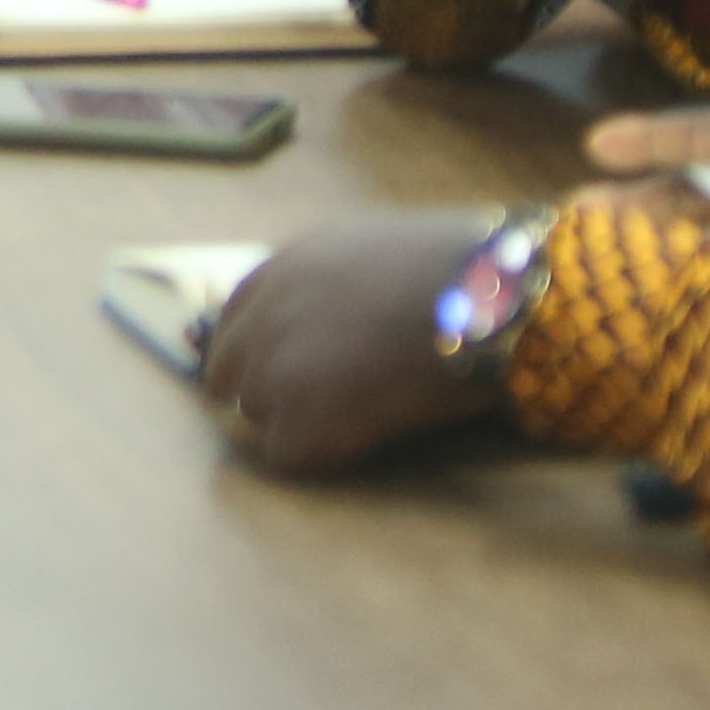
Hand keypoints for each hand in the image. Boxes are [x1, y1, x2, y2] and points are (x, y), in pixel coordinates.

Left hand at [194, 213, 514, 474]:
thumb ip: (339, 285)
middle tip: (308, 412)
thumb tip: (345, 320)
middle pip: (224, 372)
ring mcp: (276, 367)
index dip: (254, 351)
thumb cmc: (461, 273)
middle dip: (259, 392)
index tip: (279, 374)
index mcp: (287, 267)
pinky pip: (285, 454)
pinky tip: (360, 440)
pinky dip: (317, 455)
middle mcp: (266, 314)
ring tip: (352, 421)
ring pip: (255, 414)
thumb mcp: (380, 254)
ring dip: (293, 423)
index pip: (233, 318)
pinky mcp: (300, 418)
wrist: (485, 296)